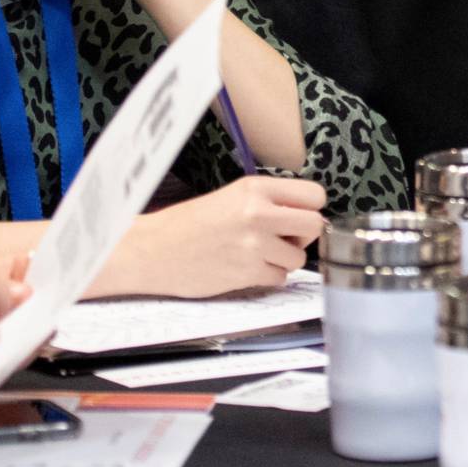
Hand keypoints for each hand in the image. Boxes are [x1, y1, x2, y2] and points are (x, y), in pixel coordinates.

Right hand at [119, 176, 327, 296]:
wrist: (152, 250)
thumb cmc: (189, 225)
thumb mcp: (232, 197)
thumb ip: (269, 202)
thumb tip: (306, 215)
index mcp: (255, 188)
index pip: (315, 195)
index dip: (310, 209)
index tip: (298, 218)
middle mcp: (258, 213)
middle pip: (315, 225)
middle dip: (303, 237)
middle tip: (283, 239)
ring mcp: (254, 244)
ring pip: (299, 258)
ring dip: (283, 260)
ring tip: (257, 255)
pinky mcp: (247, 273)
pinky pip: (280, 278)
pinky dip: (268, 276)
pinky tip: (247, 268)